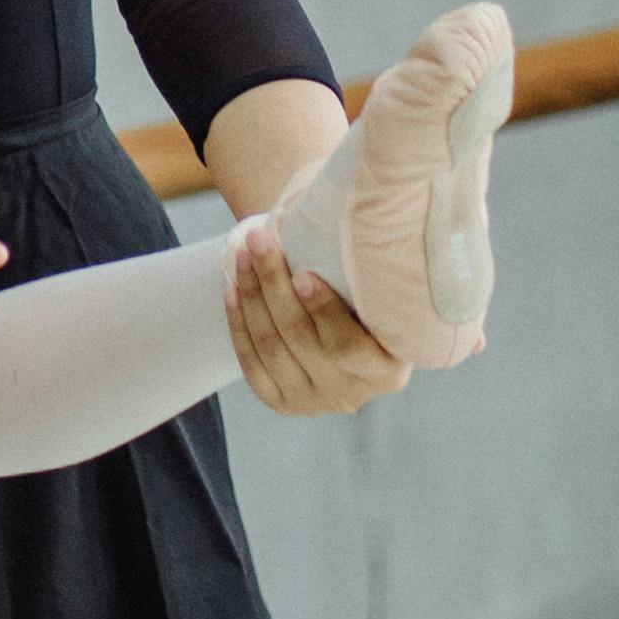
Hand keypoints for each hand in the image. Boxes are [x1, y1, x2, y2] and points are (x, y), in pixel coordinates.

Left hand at [226, 214, 407, 416]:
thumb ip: (368, 277)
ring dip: (251, 295)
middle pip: (299, 338)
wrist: (352, 340)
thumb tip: (346, 215)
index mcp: (386, 372)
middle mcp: (351, 394)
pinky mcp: (282, 403)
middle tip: (260, 240)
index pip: (346, 344)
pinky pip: (251, 363)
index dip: (322, 309)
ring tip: (242, 254)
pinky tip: (233, 289)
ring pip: (270, 346)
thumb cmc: (370, 303)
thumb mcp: (381, 297)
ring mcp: (313, 403)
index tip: (302, 272)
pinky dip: (238, 323)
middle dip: (274, 284)